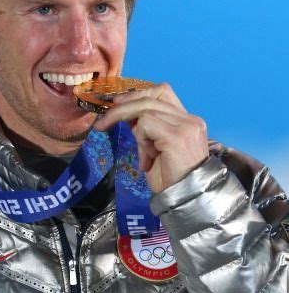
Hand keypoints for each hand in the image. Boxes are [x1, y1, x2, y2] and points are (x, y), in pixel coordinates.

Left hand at [93, 83, 208, 192]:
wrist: (185, 201)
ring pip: (145, 109)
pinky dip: (141, 139)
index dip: (137, 93)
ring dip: (135, 131)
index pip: (162, 92)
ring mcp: (186, 126)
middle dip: (122, 106)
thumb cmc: (170, 179)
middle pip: (151, 96)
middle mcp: (190, 119)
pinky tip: (149, 159)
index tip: (117, 103)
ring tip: (144, 155)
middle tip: (103, 122)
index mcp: (187, 120)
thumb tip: (126, 115)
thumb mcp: (154, 147)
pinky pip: (146, 124)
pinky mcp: (177, 136)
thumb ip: (146, 128)